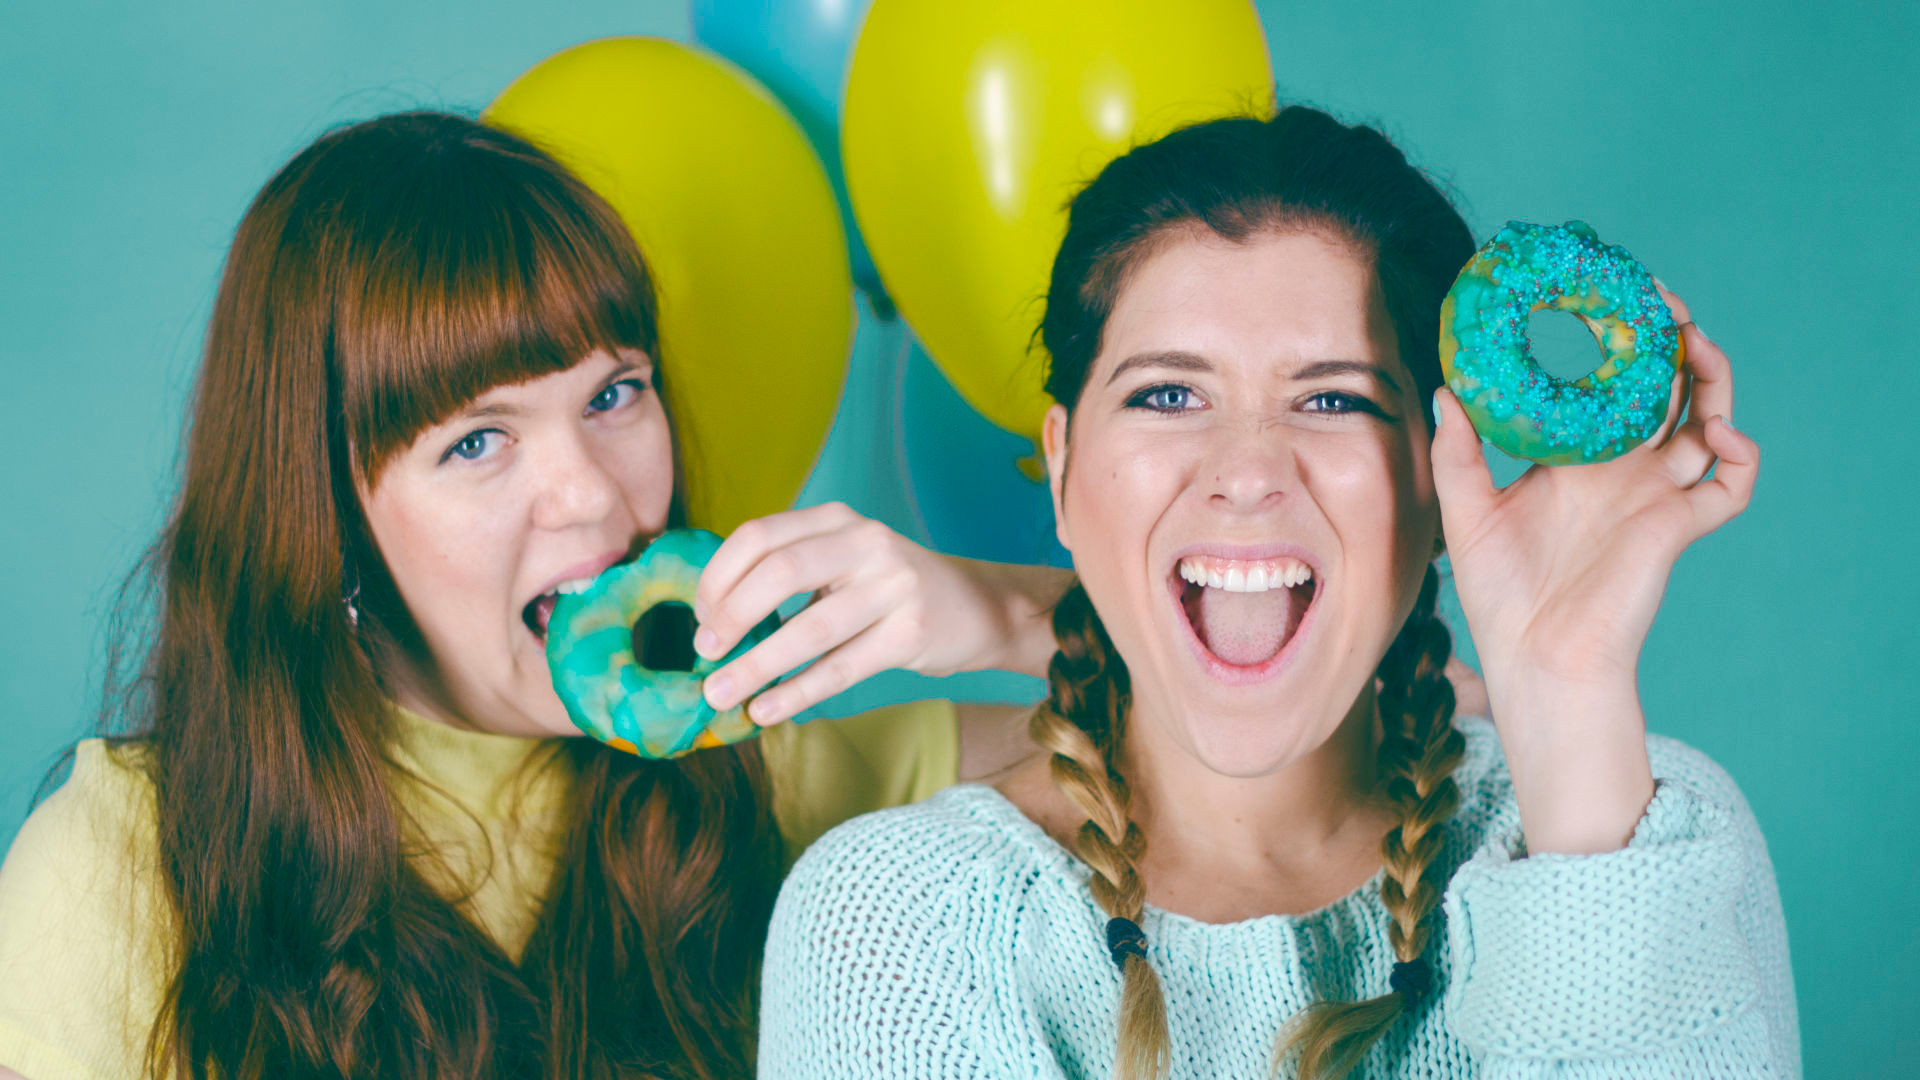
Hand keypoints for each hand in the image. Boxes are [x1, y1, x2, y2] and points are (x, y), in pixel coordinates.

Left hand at [691, 502, 1066, 724]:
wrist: (979, 608)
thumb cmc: (889, 590)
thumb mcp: (842, 561)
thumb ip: (788, 573)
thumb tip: (711, 618)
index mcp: (837, 519)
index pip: (760, 536)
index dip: (719, 577)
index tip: (699, 618)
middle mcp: (866, 543)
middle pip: (780, 572)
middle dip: (731, 616)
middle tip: (704, 654)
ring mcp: (893, 586)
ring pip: (810, 629)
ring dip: (756, 666)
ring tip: (720, 695)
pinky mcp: (911, 633)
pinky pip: (840, 668)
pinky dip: (796, 693)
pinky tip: (766, 711)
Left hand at [1428, 288, 1759, 850]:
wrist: (1535, 659)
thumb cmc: (1499, 596)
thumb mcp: (1466, 512)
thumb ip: (1458, 453)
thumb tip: (1444, 389)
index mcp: (1576, 461)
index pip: (1607, 388)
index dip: (1615, 346)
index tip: (1606, 299)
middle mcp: (1623, 471)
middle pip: (1665, 392)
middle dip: (1671, 343)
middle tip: (1663, 301)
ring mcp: (1657, 496)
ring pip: (1707, 423)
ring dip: (1713, 379)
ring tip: (1696, 343)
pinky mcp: (1679, 527)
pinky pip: (1732, 484)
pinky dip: (1739, 452)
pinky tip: (1714, 430)